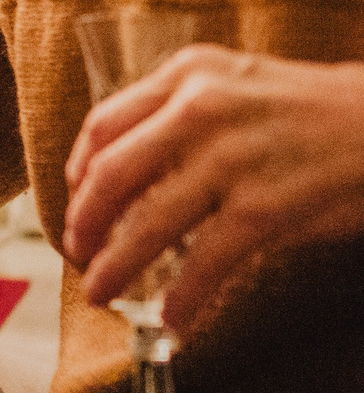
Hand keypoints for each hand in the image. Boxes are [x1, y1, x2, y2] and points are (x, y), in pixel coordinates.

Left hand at [64, 49, 363, 328]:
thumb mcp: (238, 88)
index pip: (103, 125)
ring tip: (102, 293)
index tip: (76, 202)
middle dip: (84, 224)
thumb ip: (182, 118)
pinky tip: (174, 318)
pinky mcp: (263, 207)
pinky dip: (183, 296)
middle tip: (78, 255)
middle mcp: (199, 109)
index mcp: (188, 75)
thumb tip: (128, 179)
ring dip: (116, 267)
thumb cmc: (317, 114)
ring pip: (147, 223)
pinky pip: (204, 261)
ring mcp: (230, 159)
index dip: (78, 172)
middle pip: (110, 176)